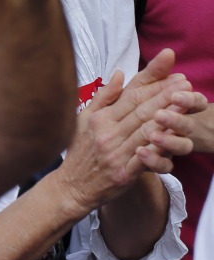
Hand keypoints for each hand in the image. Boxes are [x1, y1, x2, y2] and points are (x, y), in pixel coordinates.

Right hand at [57, 50, 196, 212]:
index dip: (153, 84)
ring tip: (186, 104)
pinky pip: (145, 160)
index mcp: (100, 119)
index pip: (131, 97)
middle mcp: (107, 133)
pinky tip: (174, 140)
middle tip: (186, 83)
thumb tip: (119, 73)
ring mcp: (115, 153)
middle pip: (141, 111)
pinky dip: (159, 150)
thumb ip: (104, 97)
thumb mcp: (84, 118)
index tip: (172, 73)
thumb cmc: (80, 151)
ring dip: (168, 117)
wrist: (72, 186)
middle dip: (165, 96)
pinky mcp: (123, 174)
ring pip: (146, 132)